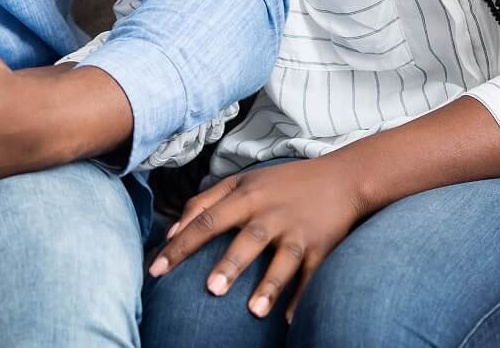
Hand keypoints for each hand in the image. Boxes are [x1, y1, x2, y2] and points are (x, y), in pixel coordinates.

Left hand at [146, 155, 373, 321]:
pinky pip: (312, 276)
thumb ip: (203, 202)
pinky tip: (290, 321)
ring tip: (253, 311)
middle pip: (247, 239)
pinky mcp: (322, 247)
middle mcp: (271, 213)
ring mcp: (298, 232)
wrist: (342, 178)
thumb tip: (171, 231)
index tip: (156, 269)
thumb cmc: (281, 184)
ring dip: (269, 286)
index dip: (180, 244)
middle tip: (210, 290)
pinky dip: (303, 298)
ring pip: (283, 260)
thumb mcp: (240, 182)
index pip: (206, 219)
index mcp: (246, 196)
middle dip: (230, 265)